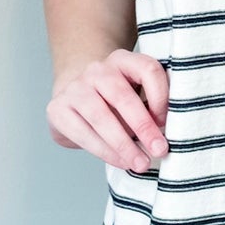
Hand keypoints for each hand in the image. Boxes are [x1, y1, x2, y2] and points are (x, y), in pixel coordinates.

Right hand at [48, 48, 168, 172]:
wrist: (76, 99)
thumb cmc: (116, 103)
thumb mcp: (137, 96)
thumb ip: (153, 107)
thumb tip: (165, 137)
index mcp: (123, 61)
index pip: (147, 69)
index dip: (161, 96)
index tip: (167, 122)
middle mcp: (97, 70)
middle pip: (122, 95)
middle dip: (143, 126)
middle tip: (159, 149)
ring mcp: (74, 88)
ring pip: (101, 116)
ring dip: (123, 144)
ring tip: (140, 164)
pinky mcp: (57, 109)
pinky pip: (83, 133)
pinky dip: (104, 151)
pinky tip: (120, 162)